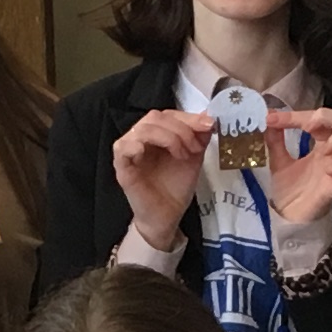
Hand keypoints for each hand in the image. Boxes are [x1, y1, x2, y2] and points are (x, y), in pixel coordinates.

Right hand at [110, 108, 213, 246]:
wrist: (168, 216)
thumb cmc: (176, 187)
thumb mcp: (194, 158)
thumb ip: (199, 138)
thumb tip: (209, 119)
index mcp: (157, 134)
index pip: (167, 115)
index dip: (188, 117)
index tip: (209, 125)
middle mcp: (140, 138)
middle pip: (154, 117)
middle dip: (181, 129)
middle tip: (195, 147)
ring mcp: (129, 152)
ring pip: (141, 129)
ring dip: (167, 137)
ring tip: (182, 155)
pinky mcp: (122, 168)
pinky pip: (121, 148)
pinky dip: (135, 145)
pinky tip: (147, 152)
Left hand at [261, 107, 331, 226]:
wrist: (288, 218)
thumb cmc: (290, 189)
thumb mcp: (278, 160)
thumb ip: (275, 140)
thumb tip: (269, 116)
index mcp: (322, 144)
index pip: (322, 119)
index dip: (298, 115)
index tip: (273, 119)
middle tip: (309, 126)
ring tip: (324, 148)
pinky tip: (329, 169)